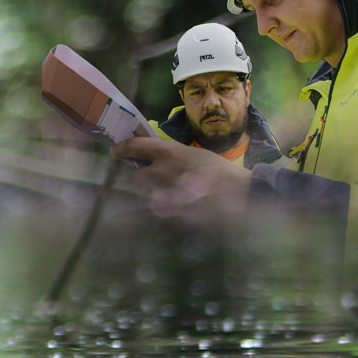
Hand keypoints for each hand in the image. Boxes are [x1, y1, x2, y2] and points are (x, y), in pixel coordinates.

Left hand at [112, 136, 251, 223]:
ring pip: (148, 194)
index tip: (117, 152)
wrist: (241, 193)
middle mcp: (161, 170)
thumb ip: (171, 156)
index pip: (133, 147)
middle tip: (157, 177)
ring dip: (155, 192)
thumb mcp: (194, 154)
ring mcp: (164, 192)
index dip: (122, 149)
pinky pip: (159, 208)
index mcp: (168, 152)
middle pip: (137, 176)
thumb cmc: (220, 171)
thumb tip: (152, 158)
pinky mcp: (170, 211)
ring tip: (176, 191)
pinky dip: (165, 207)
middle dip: (144, 177)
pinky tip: (181, 204)